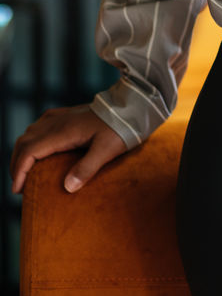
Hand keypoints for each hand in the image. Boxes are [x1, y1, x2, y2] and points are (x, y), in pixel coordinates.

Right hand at [10, 104, 128, 195]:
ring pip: (30, 133)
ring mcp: (61, 116)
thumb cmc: (121, 127)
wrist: (131, 105)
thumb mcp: (107, 150)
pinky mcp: (67, 114)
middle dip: (16, 164)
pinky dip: (32, 140)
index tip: (18, 190)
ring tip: (25, 172)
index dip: (19, 171)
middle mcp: (56, 122)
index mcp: (62, 131)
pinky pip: (40, 126)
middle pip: (24, 142)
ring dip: (23, 152)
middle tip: (19, 186)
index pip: (29, 151)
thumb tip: (67, 188)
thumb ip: (87, 168)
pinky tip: (38, 149)